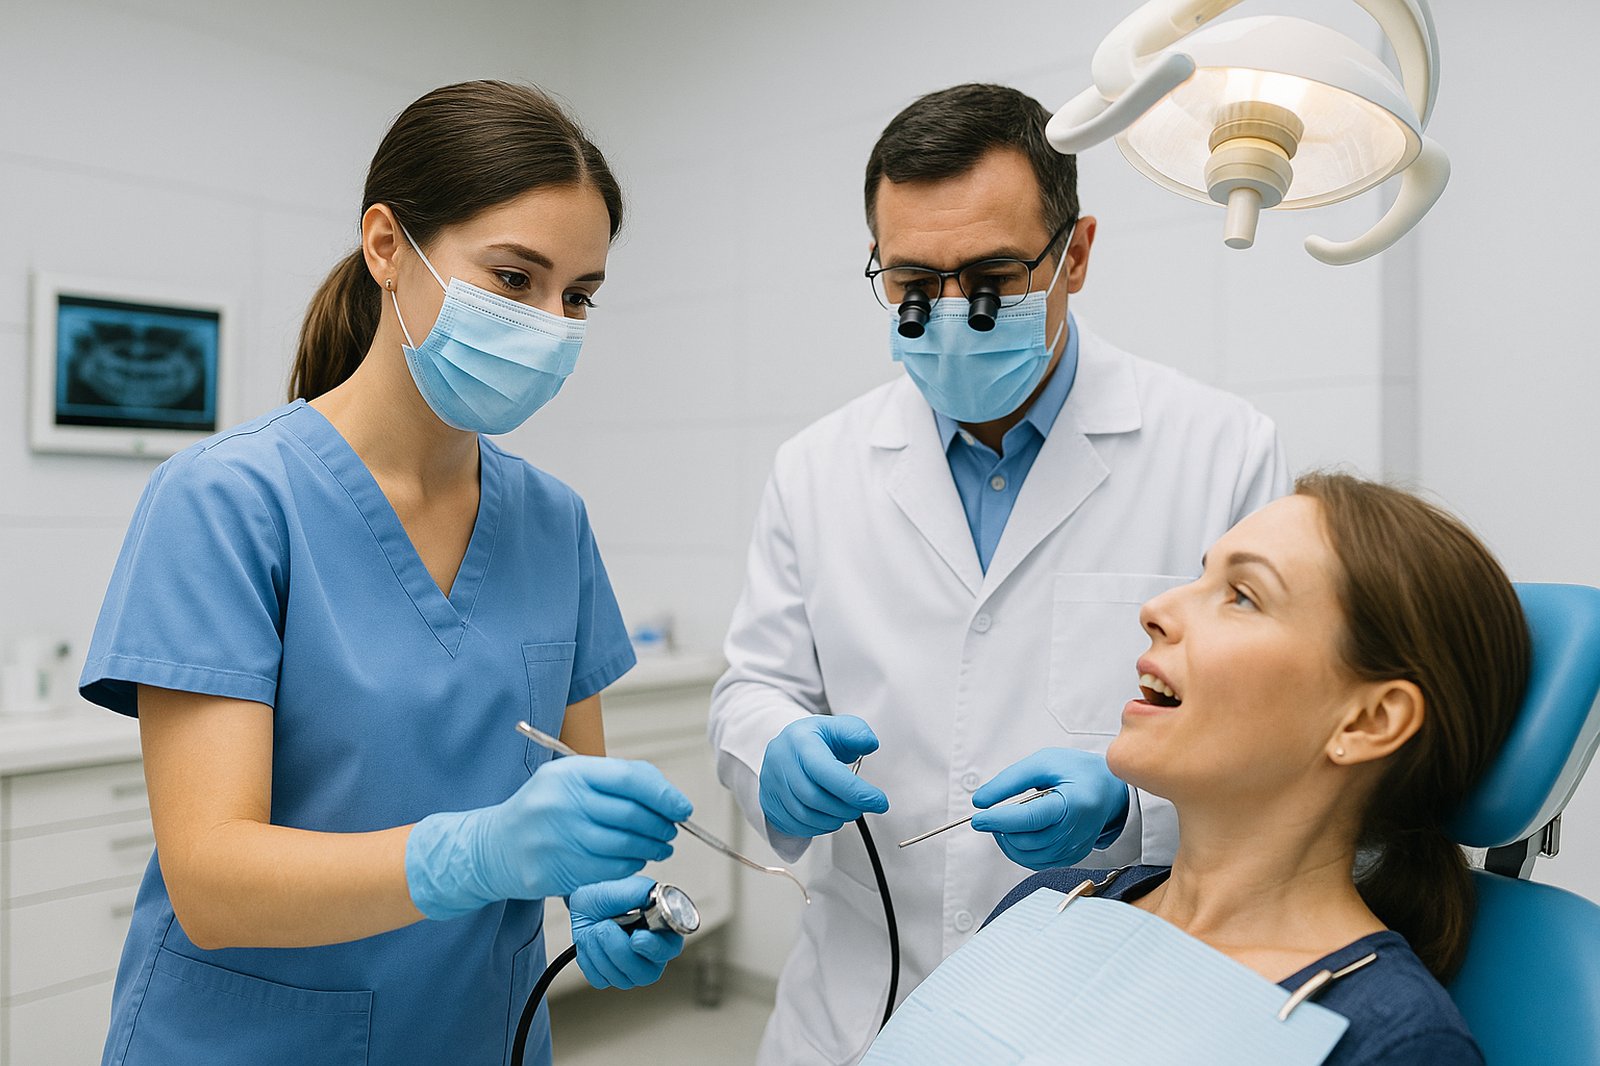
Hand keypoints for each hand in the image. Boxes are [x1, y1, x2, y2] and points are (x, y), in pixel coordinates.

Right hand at [406, 756, 692, 919]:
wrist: (494, 845)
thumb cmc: (543, 808)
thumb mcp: (571, 778)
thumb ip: (615, 779)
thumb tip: (665, 795)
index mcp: (570, 774)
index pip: (631, 779)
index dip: (664, 795)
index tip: (682, 807)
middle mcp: (563, 804)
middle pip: (632, 816)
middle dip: (662, 825)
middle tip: (671, 830)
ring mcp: (558, 840)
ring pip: (625, 847)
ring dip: (652, 848)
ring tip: (659, 846)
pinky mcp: (557, 871)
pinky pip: (611, 871)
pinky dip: (632, 866)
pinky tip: (634, 860)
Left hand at [569, 876, 684, 989]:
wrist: (584, 904)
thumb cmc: (609, 896)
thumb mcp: (625, 888)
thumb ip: (642, 893)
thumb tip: (656, 899)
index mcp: (663, 932)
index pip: (669, 950)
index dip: (653, 947)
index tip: (635, 937)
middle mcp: (651, 956)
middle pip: (644, 973)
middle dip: (617, 947)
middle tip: (606, 924)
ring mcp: (630, 971)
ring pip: (618, 977)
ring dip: (599, 947)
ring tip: (597, 928)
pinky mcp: (609, 978)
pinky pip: (599, 978)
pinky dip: (589, 957)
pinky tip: (592, 942)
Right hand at [759, 715, 888, 837]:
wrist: (787, 746)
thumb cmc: (816, 739)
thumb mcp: (838, 727)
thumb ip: (857, 733)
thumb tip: (870, 744)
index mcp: (800, 742)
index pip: (828, 773)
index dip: (856, 792)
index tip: (879, 801)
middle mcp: (780, 763)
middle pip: (814, 797)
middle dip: (845, 808)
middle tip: (863, 807)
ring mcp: (771, 784)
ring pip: (804, 815)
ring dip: (833, 820)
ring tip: (848, 812)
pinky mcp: (769, 803)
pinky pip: (794, 824)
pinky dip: (818, 827)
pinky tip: (830, 818)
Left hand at [969, 749, 1129, 870]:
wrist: (1109, 789)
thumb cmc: (1078, 772)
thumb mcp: (1044, 762)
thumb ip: (1010, 780)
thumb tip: (981, 800)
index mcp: (1074, 803)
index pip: (1030, 818)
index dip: (1000, 819)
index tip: (978, 817)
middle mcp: (1076, 830)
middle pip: (1027, 841)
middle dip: (1001, 830)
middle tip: (992, 814)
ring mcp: (1075, 847)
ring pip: (1028, 857)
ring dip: (1008, 842)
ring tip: (1004, 822)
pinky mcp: (1071, 856)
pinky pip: (1037, 862)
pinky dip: (1020, 851)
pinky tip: (1018, 833)